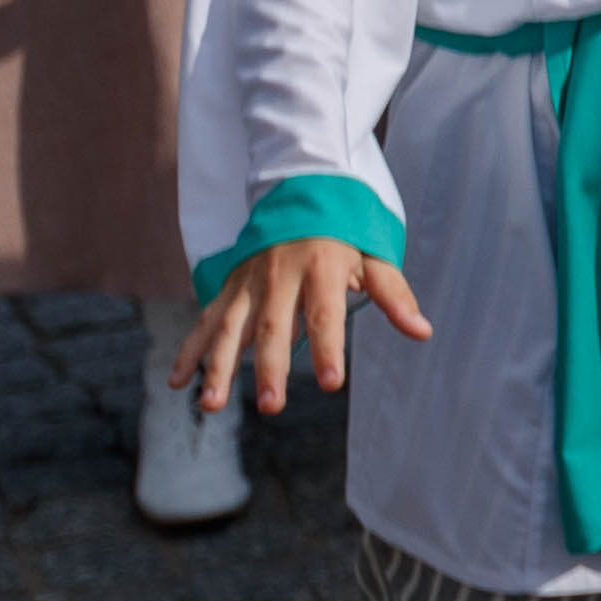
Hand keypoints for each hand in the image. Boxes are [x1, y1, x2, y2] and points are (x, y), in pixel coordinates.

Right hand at [172, 233, 428, 418]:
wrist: (300, 193)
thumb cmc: (344, 235)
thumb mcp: (374, 256)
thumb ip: (394, 296)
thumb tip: (421, 331)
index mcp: (322, 267)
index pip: (326, 314)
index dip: (328, 348)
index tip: (332, 382)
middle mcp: (280, 276)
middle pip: (272, 327)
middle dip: (268, 368)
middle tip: (271, 406)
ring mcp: (250, 282)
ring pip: (229, 327)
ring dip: (218, 366)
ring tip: (212, 404)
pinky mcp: (230, 287)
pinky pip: (206, 320)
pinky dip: (189, 350)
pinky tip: (178, 381)